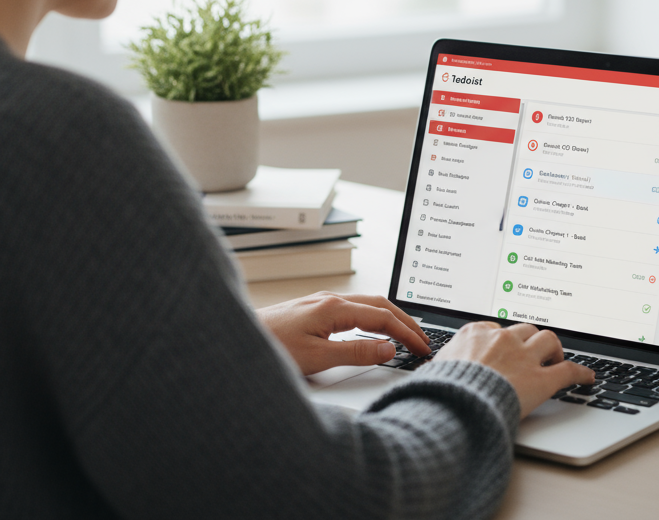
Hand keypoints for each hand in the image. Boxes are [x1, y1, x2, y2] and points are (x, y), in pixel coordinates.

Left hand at [257, 291, 431, 375]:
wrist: (235, 339)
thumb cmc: (270, 347)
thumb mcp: (317, 358)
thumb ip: (356, 353)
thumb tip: (388, 349)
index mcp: (335, 308)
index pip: (383, 318)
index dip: (407, 333)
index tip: (422, 348)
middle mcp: (329, 300)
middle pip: (379, 305)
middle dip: (405, 321)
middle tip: (423, 339)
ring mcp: (321, 303)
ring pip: (366, 304)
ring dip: (390, 317)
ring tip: (405, 333)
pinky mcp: (313, 310)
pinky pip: (353, 309)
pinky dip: (372, 318)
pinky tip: (372, 329)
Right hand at [434, 321, 593, 416]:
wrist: (455, 405)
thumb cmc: (441, 390)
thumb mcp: (435, 368)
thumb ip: (444, 362)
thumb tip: (436, 368)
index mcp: (475, 334)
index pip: (496, 329)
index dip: (503, 340)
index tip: (506, 348)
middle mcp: (502, 340)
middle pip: (526, 329)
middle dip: (531, 340)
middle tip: (533, 353)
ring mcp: (523, 358)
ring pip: (549, 340)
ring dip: (554, 350)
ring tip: (556, 359)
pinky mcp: (541, 379)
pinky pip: (569, 370)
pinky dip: (581, 373)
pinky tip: (587, 377)